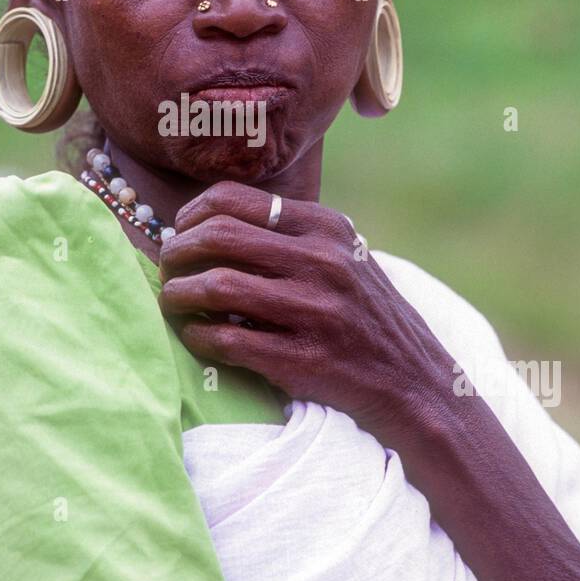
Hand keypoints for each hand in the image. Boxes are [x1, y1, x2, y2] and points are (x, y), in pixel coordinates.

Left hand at [157, 181, 457, 442]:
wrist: (414, 382)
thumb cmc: (363, 315)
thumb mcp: (340, 256)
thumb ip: (289, 235)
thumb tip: (208, 221)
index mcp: (325, 227)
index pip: (234, 199)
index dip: (192, 214)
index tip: (179, 232)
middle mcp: (321, 261)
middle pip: (218, 236)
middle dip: (176, 252)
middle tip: (166, 269)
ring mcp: (314, 310)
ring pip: (216, 285)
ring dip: (178, 294)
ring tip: (171, 301)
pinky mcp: (302, 358)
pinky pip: (227, 339)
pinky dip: (199, 335)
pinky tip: (196, 335)